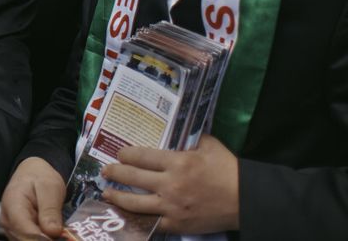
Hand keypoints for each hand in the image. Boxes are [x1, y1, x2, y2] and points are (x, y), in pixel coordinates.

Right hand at [0, 157, 65, 239]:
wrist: (30, 174)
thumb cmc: (40, 177)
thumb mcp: (50, 187)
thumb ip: (50, 209)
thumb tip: (53, 232)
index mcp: (12, 205)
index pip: (26, 232)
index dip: (44, 239)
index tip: (59, 235)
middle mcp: (7, 221)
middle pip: (26, 240)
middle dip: (46, 239)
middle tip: (64, 234)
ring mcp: (10, 229)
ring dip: (45, 238)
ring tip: (59, 231)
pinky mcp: (16, 234)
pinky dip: (42, 238)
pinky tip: (51, 233)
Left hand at [101, 135, 239, 233]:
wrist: (247, 200)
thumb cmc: (228, 170)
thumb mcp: (208, 145)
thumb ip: (188, 138)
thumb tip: (175, 129)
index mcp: (177, 162)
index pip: (141, 156)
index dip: (126, 154)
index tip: (119, 153)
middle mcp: (170, 184)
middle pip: (133, 178)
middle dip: (115, 173)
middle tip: (106, 170)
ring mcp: (172, 206)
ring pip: (135, 203)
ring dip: (117, 197)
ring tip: (106, 193)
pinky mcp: (177, 224)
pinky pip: (151, 223)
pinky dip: (136, 219)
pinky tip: (127, 216)